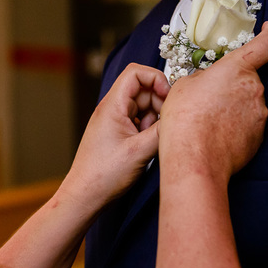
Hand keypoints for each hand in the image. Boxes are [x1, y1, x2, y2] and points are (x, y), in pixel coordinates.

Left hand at [64, 63, 169, 210]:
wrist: (85, 195)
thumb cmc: (104, 175)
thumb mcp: (140, 152)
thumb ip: (162, 131)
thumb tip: (182, 118)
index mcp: (112, 106)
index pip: (136, 73)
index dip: (156, 79)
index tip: (169, 97)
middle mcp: (112, 109)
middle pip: (142, 89)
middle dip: (159, 102)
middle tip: (167, 122)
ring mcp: (114, 120)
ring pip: (143, 105)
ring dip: (155, 117)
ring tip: (155, 138)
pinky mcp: (118, 133)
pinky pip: (139, 120)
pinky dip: (148, 128)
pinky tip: (149, 145)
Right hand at [159, 23, 267, 181]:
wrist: (195, 159)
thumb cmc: (185, 120)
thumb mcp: (184, 85)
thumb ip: (205, 77)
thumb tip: (210, 83)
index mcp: (237, 68)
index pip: (267, 44)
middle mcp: (254, 88)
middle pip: (248, 79)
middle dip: (231, 85)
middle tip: (208, 98)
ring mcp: (259, 113)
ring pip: (248, 102)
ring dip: (232, 107)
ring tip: (208, 120)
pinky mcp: (259, 136)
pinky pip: (248, 123)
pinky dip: (235, 126)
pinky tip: (216, 134)